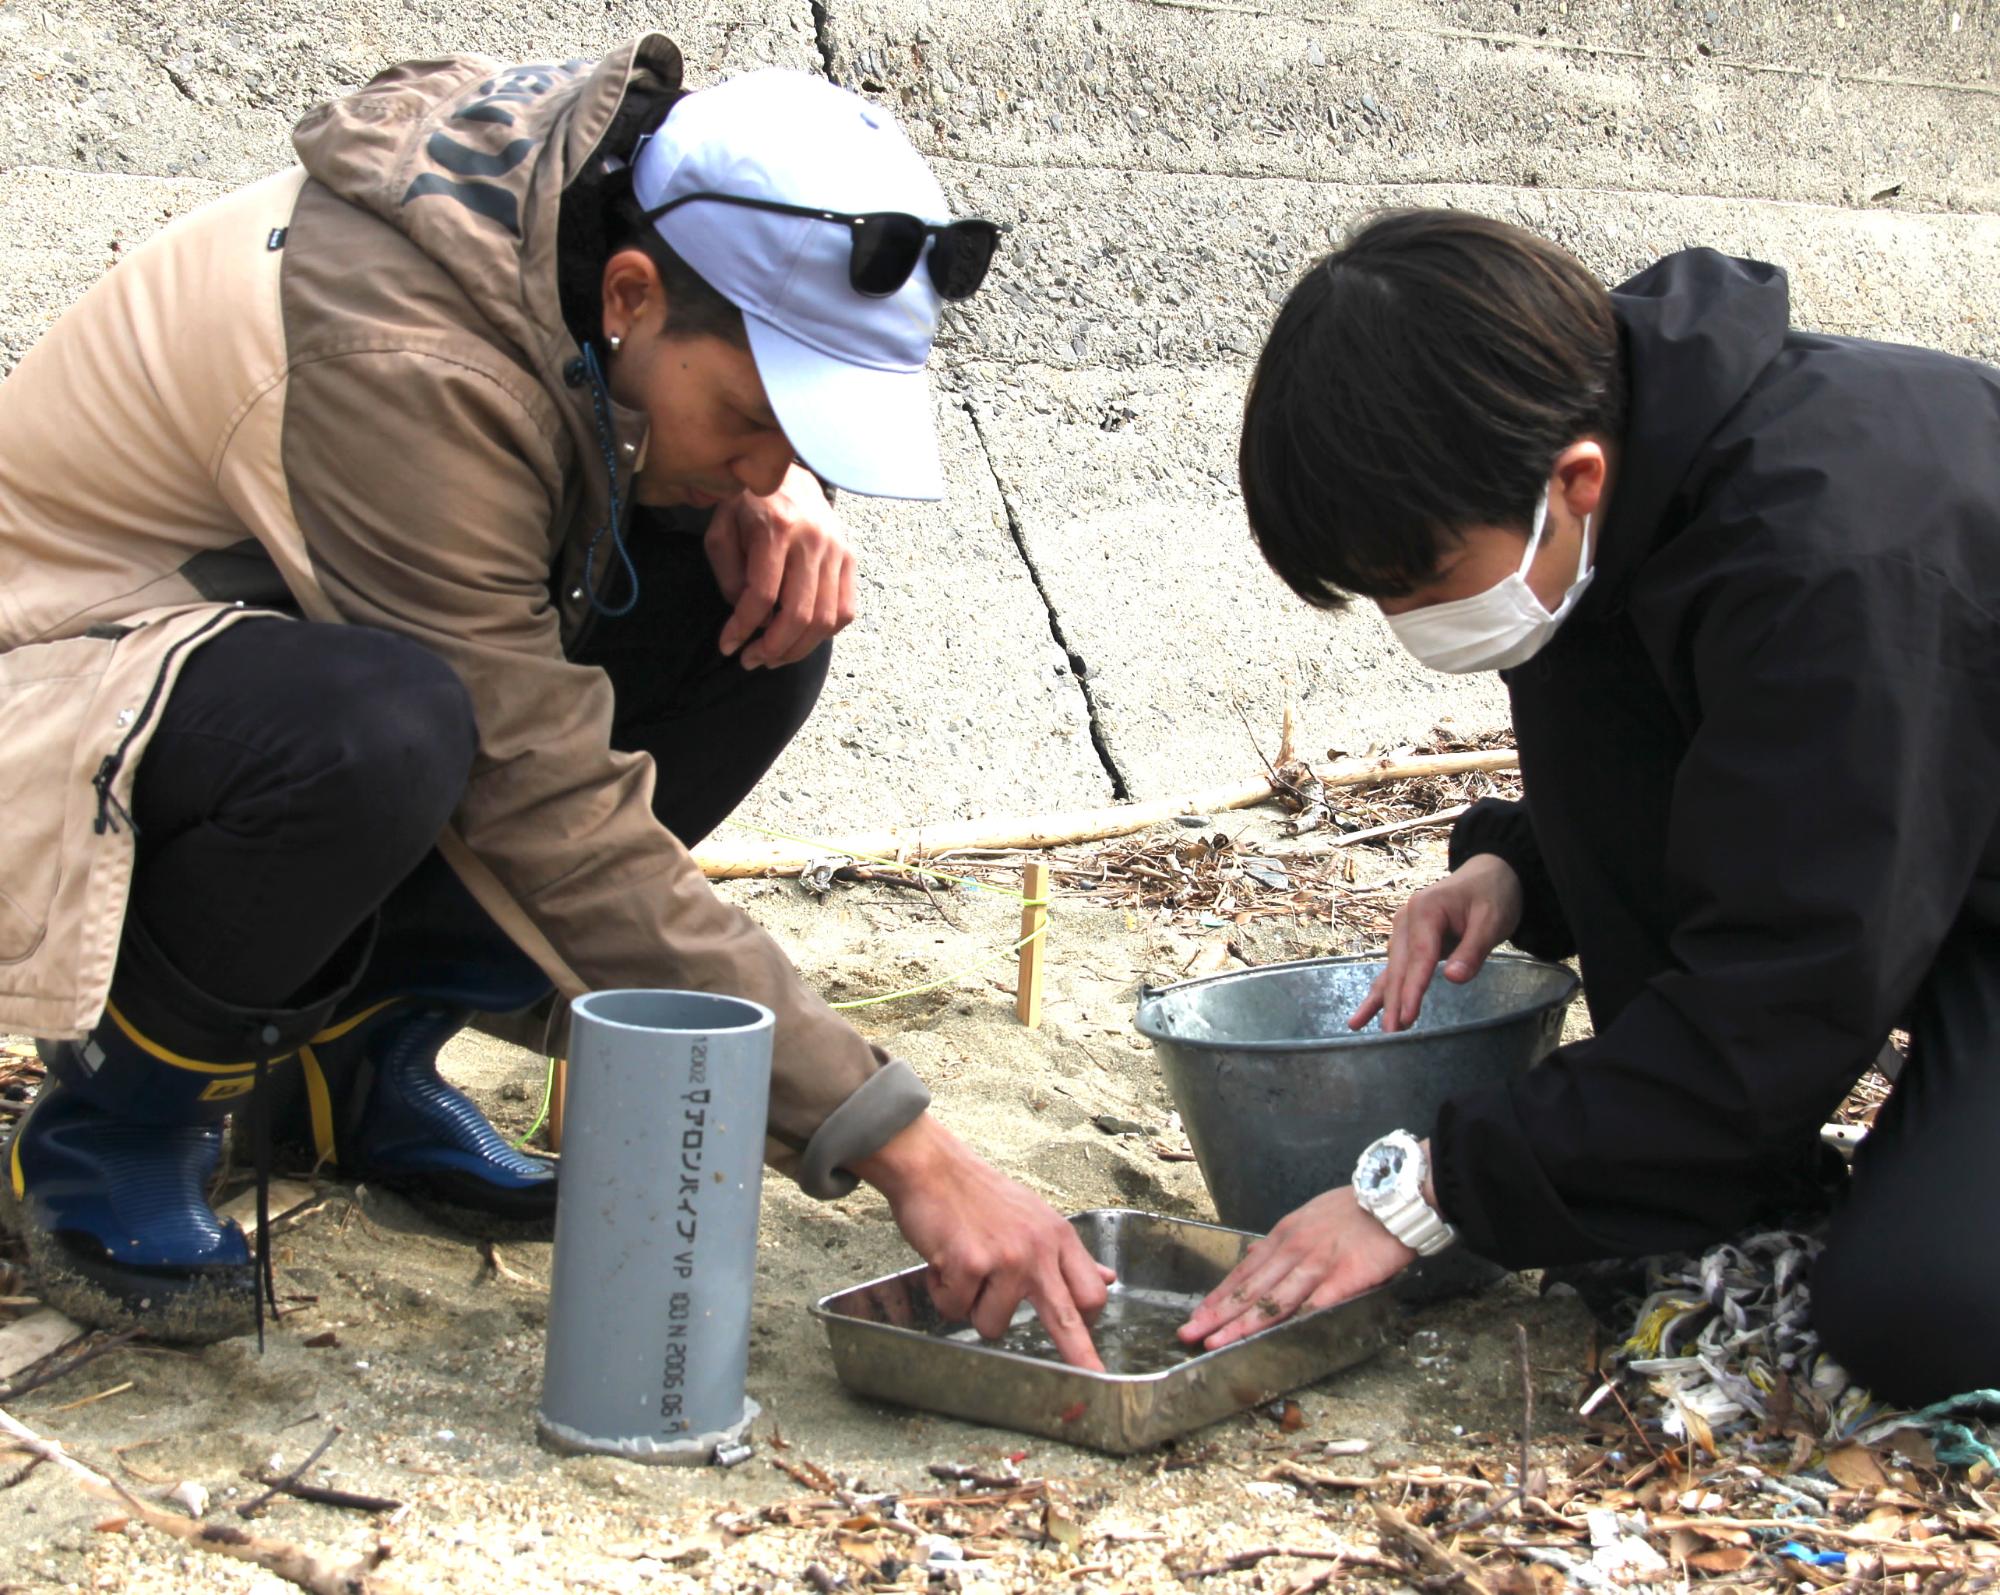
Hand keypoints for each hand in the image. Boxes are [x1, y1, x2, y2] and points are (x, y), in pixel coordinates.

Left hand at [704, 464, 857, 668]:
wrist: (787, 474)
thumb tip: (746, 618)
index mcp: (777, 528)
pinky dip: (824, 633)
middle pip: (799, 614)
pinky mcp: (850, 558)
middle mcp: (813, 540)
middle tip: (750, 661)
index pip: (762, 595)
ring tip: (773, 657)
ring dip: (798, 648)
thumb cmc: (747, 504)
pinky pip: (845, 610)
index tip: (727, 646)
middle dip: (772, 648)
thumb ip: (728, 575)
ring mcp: (837, 550)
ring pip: (825, 619)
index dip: (742, 628)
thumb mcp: (721, 531)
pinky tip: (800, 638)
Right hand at [851, 1114, 1114, 1370]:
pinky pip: (955, 1309)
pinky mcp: (968, 1264)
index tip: (1090, 1340)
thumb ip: (1068, 1255)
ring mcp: (1004, 1258)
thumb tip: (1107, 1279)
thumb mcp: (1035, 1217)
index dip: (1090, 1321)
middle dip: (1079, 1354)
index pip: (1090, 1290)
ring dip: (971, 1309)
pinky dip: (943, 1293)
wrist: (934, 1168)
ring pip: (993, 1325)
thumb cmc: (980, 1196)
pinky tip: (943, 1263)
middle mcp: (1037, 1249)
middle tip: (1092, 1377)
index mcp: (1057, 1238)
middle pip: (1066, 1316)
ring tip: (964, 1272)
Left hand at [1178, 1186, 1413, 1350]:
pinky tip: (1272, 1341)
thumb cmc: (1354, 1209)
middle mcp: (1293, 1250)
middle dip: (1217, 1314)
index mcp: (1284, 1236)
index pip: (1244, 1272)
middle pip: (1250, 1289)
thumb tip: (1251, 1255)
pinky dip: (1292, 1324)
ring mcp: (1316, 1264)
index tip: (1199, 1314)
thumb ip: (1281, 1240)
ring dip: (1241, 1324)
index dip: (1219, 1296)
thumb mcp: (1307, 1215)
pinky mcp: (1342, 1278)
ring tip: (1216, 1341)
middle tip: (1189, 1332)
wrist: (1393, 1198)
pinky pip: (1313, 1306)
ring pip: (1272, 1300)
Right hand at [1349, 853, 1524, 1032]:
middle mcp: (1406, 918)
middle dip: (1394, 999)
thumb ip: (1473, 950)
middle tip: (1392, 1031)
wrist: (1489, 875)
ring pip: (1391, 969)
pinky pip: (1395, 967)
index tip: (1407, 1015)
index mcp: (1426, 910)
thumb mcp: (1492, 920)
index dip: (1413, 988)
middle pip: (1400, 965)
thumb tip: (1454, 979)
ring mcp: (1403, 929)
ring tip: (1360, 1024)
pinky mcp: (1407, 939)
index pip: (1419, 956)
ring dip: (1382, 998)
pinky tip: (1367, 1010)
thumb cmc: (1493, 895)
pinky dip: (1382, 988)